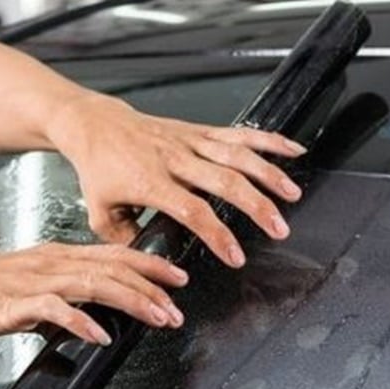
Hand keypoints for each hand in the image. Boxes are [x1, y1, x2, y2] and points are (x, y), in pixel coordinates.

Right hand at [0, 243, 188, 344]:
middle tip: (180, 306)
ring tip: (158, 318)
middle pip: (114, 268)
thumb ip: (62, 296)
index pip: (114, 255)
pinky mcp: (15, 303)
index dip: (150, 264)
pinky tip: (102, 336)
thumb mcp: (29, 288)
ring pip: (95, 284)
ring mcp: (35, 281)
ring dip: (132, 301)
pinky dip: (82, 321)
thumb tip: (93, 312)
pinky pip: (55, 309)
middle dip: (152, 286)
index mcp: (57, 257)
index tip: (180, 276)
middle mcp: (52, 263)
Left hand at [48, 93, 306, 267]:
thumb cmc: (99, 170)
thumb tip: (153, 263)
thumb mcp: (100, 213)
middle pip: (224, 181)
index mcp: (149, 182)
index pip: (192, 210)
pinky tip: (294, 150)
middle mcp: (174, 159)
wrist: (96, 125)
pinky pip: (238, 134)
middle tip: (279, 229)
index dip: (217, 234)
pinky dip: (269, 141)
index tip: (236, 256)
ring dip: (268, 173)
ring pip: (236, 155)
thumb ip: (126, 241)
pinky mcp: (199, 130)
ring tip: (292, 195)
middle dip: (256, 206)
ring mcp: (189, 142)